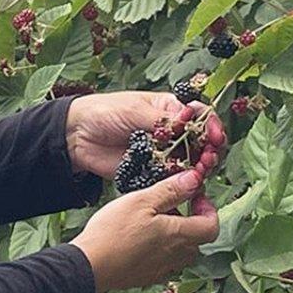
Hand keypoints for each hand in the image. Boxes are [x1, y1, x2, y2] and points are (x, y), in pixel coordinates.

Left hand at [64, 91, 212, 178]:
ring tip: (201, 171)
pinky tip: (188, 183)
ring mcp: (163, 152)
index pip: (200, 115)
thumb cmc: (104, 112)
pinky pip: (173, 178)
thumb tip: (188, 123)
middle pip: (201, 141)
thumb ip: (162, 120)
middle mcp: (170, 131)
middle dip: (210, 149)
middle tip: (209, 157)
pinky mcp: (152, 171)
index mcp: (169, 109)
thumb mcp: (134, 110)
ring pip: (191, 162)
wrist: (77, 136)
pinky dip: (183, 182)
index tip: (215, 136)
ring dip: (200, 167)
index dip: (211, 125)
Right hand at [70, 170, 218, 292]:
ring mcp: (162, 270)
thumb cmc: (114, 231)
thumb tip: (196, 179)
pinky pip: (165, 262)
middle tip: (174, 205)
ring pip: (182, 253)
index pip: (212, 226)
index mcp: (179, 235)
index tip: (193, 196)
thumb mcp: (141, 201)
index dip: (208, 209)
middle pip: (199, 240)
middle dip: (192, 220)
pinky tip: (142, 239)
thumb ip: (171, 190)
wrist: (90, 266)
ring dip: (177, 236)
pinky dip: (162, 250)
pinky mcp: (148, 277)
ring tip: (156, 222)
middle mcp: (176, 256)